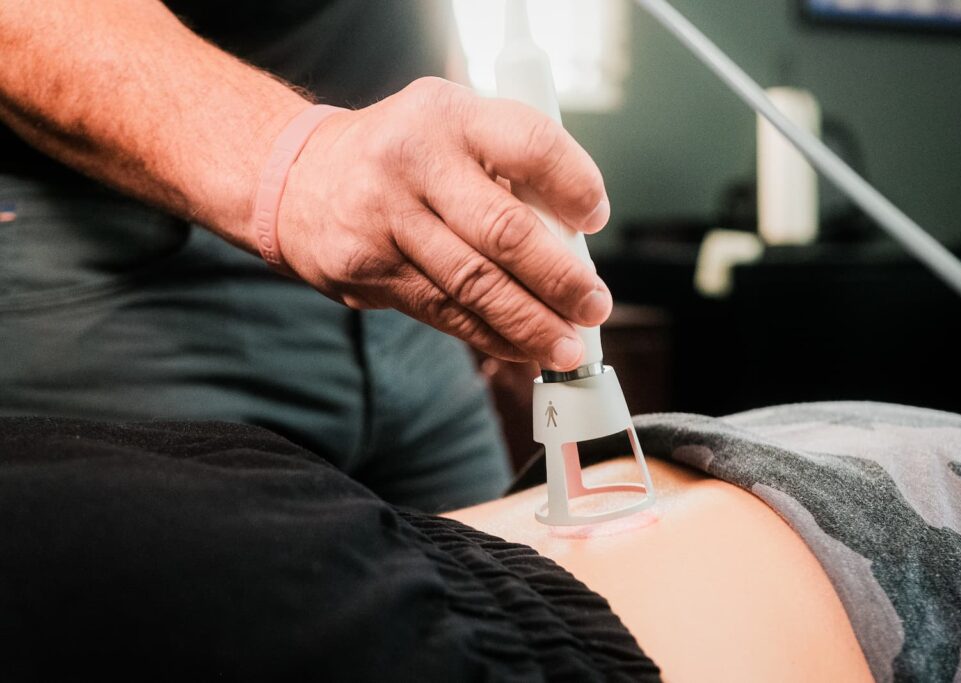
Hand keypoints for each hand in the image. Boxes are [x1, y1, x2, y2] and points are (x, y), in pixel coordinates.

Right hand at [276, 77, 612, 370]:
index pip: (529, 144)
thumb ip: (507, 172)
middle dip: (559, 279)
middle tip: (594, 306)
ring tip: (567, 345)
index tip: (595, 219)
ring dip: (529, 323)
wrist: (297, 178)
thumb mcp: (450, 129)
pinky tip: (522, 348)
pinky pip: (442, 311)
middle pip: (502, 231)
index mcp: (449, 114)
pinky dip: (490, 335)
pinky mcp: (367, 269)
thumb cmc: (400, 156)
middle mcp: (413, 161)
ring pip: (472, 284)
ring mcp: (384, 217)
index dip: (573, 185)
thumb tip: (574, 244)